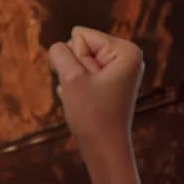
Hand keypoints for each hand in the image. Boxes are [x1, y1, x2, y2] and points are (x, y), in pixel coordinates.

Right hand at [48, 26, 143, 153]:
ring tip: (86, 99)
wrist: (103, 148)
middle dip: (75, 69)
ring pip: (77, 62)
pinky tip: (85, 104)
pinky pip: (81, 75)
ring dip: (74, 80)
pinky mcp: (109, 83)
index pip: (79, 35)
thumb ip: (59, 53)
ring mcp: (117, 71)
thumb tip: (59, 47)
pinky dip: (77, 88)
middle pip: (79, 46)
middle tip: (87, 92)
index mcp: (125, 50)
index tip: (88, 83)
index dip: (75, 59)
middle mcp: (125, 56)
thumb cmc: (91, 114)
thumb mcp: (70, 77)